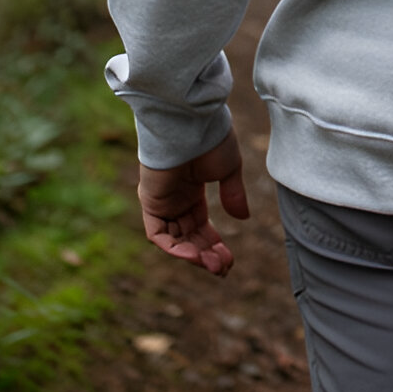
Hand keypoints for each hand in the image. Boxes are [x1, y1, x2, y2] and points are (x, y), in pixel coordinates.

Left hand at [137, 129, 249, 274]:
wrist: (191, 122)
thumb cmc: (211, 138)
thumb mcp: (229, 168)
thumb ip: (233, 194)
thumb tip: (242, 218)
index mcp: (191, 189)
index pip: (199, 225)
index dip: (214, 244)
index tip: (229, 259)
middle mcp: (174, 198)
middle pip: (188, 236)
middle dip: (207, 255)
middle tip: (225, 269)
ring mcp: (161, 201)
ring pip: (174, 239)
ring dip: (194, 255)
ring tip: (216, 266)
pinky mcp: (149, 201)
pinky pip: (157, 234)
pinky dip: (174, 248)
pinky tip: (195, 255)